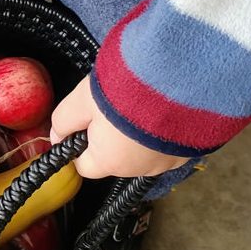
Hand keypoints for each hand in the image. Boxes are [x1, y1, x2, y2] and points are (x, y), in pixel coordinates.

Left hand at [51, 76, 188, 178]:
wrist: (182, 79)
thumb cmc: (125, 90)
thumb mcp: (82, 99)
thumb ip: (64, 120)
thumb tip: (57, 135)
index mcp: (110, 162)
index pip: (85, 166)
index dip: (80, 145)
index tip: (84, 122)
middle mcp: (141, 170)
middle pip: (116, 158)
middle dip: (111, 137)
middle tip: (116, 105)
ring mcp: (171, 161)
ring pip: (145, 151)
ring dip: (140, 134)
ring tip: (144, 104)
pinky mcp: (193, 148)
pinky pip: (170, 144)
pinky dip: (165, 131)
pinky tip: (167, 109)